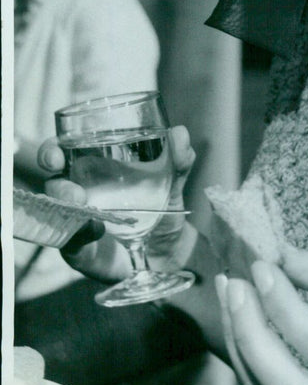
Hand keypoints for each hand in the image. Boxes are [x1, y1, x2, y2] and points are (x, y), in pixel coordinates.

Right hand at [38, 125, 196, 281]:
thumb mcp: (172, 182)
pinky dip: (80, 233)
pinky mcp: (78, 249)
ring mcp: (76, 221)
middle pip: (52, 177)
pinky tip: (97, 230)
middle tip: (64, 171)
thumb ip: (178, 159)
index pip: (65, 151)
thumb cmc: (160, 208)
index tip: (58, 150)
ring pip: (55, 208)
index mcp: (95, 169)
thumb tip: (179, 132)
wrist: (167, 251)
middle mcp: (79, 192)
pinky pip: (69, 241)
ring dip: (64, 201)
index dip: (53, 149)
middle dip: (52, 171)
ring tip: (83, 201)